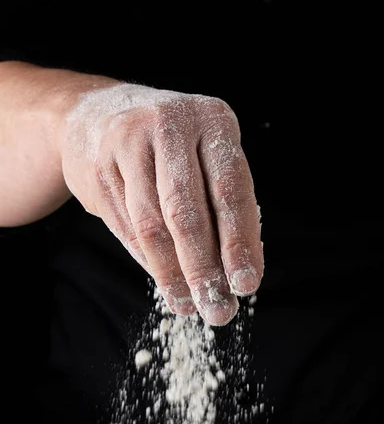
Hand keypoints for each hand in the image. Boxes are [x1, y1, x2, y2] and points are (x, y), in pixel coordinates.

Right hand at [60, 83, 262, 325]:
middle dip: (203, 269)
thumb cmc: (173, 146)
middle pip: (187, 212)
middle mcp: (170, 125)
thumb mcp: (207, 156)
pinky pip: (127, 227)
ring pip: (152, 225)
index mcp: (212, 119)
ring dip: (172, 274)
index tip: (246, 285)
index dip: (239, 243)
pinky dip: (149, 261)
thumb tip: (238, 273)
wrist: (99, 113)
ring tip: (188, 306)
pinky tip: (165, 281)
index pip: (230, 191)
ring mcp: (128, 144)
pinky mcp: (99, 168)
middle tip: (217, 310)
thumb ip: (224, 204)